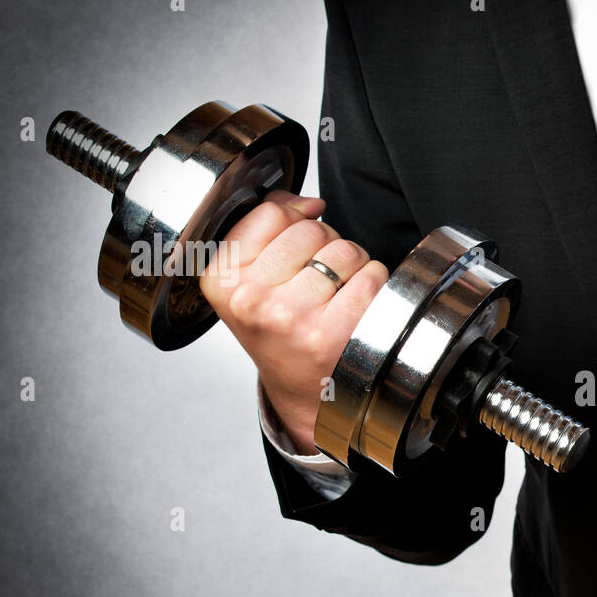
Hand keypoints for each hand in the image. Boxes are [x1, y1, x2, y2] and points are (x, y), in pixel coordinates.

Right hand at [200, 191, 388, 451]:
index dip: (294, 220)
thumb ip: (270, 228)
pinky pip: (370, 276)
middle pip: (310, 229)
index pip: (270, 211)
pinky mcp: (330, 333)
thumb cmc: (282, 333)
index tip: (294, 248)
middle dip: (326, 244)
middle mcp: (250, 300)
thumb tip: (308, 203)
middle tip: (319, 279)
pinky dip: (373, 283)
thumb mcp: (252, 280)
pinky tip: (355, 306)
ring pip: (344, 249)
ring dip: (353, 264)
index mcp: (222, 280)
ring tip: (337, 293)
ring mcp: (289, 317)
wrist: (304, 393)